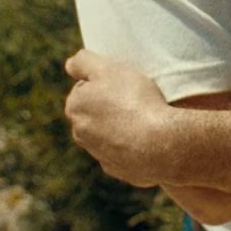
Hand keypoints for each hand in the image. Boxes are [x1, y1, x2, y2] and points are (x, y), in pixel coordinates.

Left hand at [64, 49, 174, 186]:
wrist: (161, 143)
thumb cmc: (135, 101)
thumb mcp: (109, 68)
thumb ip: (83, 61)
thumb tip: (70, 64)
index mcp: (75, 107)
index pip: (84, 88)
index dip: (104, 83)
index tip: (122, 84)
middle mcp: (80, 133)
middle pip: (94, 112)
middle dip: (109, 106)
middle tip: (134, 98)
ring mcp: (99, 154)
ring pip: (107, 134)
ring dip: (120, 126)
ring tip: (145, 119)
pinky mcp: (118, 169)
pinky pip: (123, 153)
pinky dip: (132, 146)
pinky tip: (148, 138)